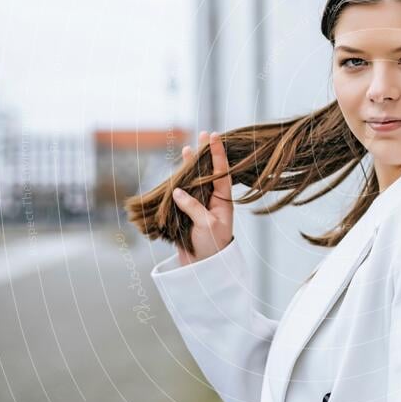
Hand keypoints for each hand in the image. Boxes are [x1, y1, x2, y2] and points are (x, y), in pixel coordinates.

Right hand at [172, 130, 233, 265]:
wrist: (204, 267)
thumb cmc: (211, 246)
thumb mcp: (205, 225)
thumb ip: (193, 206)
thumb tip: (178, 190)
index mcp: (224, 200)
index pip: (222, 172)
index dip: (218, 153)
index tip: (215, 137)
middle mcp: (213, 199)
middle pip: (209, 171)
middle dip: (205, 154)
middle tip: (204, 134)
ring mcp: (201, 204)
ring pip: (196, 180)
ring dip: (191, 166)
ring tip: (187, 149)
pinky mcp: (189, 212)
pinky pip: (184, 193)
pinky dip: (179, 182)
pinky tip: (176, 172)